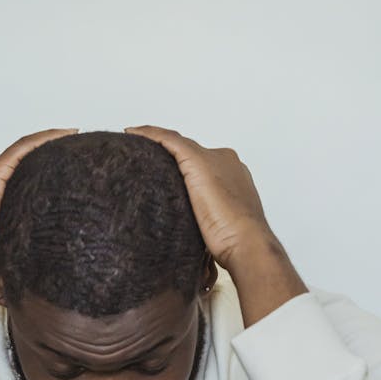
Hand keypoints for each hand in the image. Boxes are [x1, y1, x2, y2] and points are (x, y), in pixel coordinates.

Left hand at [125, 125, 306, 322]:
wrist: (247, 242)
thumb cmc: (236, 246)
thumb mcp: (219, 231)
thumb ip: (207, 225)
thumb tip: (193, 243)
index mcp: (235, 177)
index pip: (205, 168)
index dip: (186, 171)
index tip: (168, 179)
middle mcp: (226, 162)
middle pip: (191, 154)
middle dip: (170, 157)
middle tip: (146, 161)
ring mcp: (212, 159)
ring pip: (178, 144)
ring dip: (156, 142)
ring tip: (135, 142)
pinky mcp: (197, 160)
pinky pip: (167, 140)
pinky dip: (150, 134)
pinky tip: (133, 133)